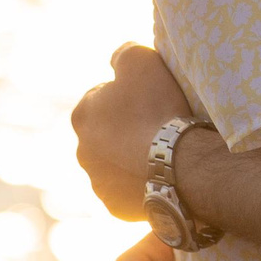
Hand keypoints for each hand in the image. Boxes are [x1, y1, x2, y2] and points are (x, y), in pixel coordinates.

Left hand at [71, 42, 195, 219]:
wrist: (179, 162)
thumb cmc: (157, 106)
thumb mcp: (141, 60)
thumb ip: (122, 53)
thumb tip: (116, 57)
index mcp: (81, 115)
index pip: (101, 99)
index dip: (128, 97)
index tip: (150, 100)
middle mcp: (81, 152)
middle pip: (106, 134)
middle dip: (126, 130)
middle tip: (158, 126)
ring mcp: (98, 183)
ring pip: (116, 165)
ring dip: (131, 158)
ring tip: (163, 153)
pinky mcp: (115, 207)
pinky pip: (128, 191)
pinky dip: (141, 183)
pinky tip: (162, 175)